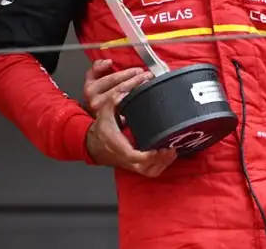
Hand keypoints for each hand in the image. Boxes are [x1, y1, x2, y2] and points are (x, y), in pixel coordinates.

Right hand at [83, 59, 175, 176]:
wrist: (94, 145)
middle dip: (161, 160)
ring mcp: (131, 164)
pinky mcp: (135, 166)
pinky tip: (168, 156)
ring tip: (172, 151)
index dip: (148, 156)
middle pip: (145, 167)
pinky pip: (150, 172)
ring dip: (163, 164)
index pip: (134, 156)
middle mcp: (125, 158)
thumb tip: (122, 93)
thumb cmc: (102, 130)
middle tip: (171, 147)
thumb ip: (113, 103)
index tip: (159, 149)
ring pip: (149, 172)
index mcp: (119, 146)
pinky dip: (161, 166)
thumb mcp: (104, 113)